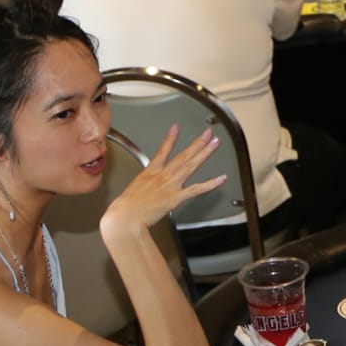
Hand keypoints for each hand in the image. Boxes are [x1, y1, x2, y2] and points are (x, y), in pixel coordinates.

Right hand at [102, 125, 226, 233]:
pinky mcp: (176, 198)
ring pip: (191, 166)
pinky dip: (210, 184)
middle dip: (197, 143)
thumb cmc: (125, 207)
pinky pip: (196, 189)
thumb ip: (143, 185)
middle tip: (207, 133)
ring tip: (214, 143)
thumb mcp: (132, 189)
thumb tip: (146, 186)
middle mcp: (162, 176)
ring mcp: (170, 186)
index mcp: (150, 172)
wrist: (124, 217)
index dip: (170, 139)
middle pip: (183, 156)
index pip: (162, 151)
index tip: (176, 128)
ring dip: (204, 153)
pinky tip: (220, 178)